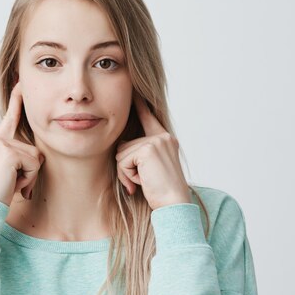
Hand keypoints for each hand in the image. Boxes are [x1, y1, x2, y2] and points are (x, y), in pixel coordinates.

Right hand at [0, 81, 44, 205]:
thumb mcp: (7, 174)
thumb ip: (18, 160)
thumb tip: (37, 158)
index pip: (10, 118)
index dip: (17, 101)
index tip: (21, 83)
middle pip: (33, 149)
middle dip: (29, 171)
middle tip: (11, 184)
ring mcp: (0, 144)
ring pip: (35, 158)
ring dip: (28, 177)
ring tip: (10, 185)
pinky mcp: (8, 152)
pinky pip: (34, 164)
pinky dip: (27, 179)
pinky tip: (12, 185)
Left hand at [115, 93, 190, 209]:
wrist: (174, 204)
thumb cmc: (161, 192)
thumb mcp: (151, 169)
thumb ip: (140, 154)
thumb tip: (120, 147)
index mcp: (165, 140)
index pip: (149, 117)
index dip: (140, 104)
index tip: (134, 90)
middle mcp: (163, 137)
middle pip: (124, 145)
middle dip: (126, 167)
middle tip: (142, 180)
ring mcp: (156, 141)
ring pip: (121, 154)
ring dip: (126, 173)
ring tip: (144, 181)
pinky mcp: (147, 149)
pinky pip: (122, 162)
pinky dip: (127, 176)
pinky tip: (142, 182)